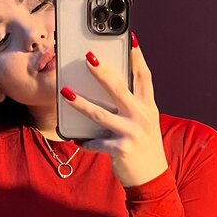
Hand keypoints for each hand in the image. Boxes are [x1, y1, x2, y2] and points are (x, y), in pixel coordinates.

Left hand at [60, 33, 169, 188]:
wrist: (152, 177)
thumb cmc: (144, 145)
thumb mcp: (144, 122)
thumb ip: (132, 104)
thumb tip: (109, 84)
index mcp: (148, 107)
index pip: (144, 77)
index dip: (137, 58)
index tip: (130, 40)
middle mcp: (142, 116)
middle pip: (119, 89)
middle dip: (103, 72)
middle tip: (88, 57)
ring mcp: (132, 133)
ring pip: (101, 114)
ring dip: (80, 103)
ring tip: (65, 92)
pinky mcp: (121, 149)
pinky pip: (97, 142)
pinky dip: (86, 142)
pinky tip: (76, 140)